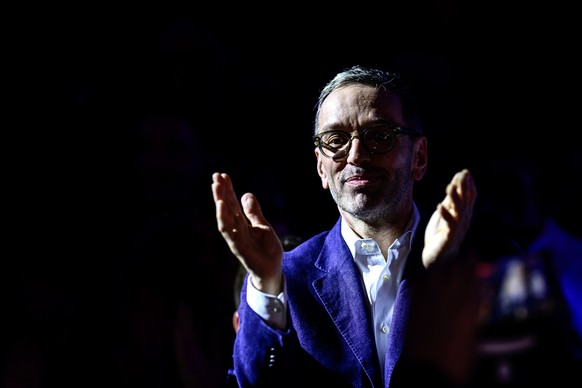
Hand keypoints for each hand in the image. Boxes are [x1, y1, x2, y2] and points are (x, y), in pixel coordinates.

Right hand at [212, 172, 283, 293]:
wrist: (272, 271)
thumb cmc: (266, 250)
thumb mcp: (263, 226)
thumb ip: (253, 212)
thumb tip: (246, 194)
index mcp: (242, 223)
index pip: (232, 203)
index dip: (228, 189)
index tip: (222, 175)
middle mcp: (236, 229)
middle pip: (227, 208)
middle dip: (221, 192)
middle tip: (215, 176)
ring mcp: (236, 238)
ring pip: (224, 218)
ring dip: (220, 202)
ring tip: (216, 187)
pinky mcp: (239, 248)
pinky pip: (230, 232)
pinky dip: (225, 219)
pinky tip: (222, 207)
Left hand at [422, 169, 476, 267]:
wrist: (436, 257)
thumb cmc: (441, 235)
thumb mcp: (445, 215)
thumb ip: (450, 201)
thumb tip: (454, 184)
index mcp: (463, 215)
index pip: (468, 198)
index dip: (468, 185)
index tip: (465, 172)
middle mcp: (463, 222)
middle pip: (465, 202)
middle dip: (464, 188)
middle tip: (463, 174)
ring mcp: (457, 230)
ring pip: (458, 212)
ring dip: (454, 198)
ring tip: (449, 186)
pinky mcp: (449, 238)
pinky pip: (448, 225)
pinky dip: (445, 215)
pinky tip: (440, 205)